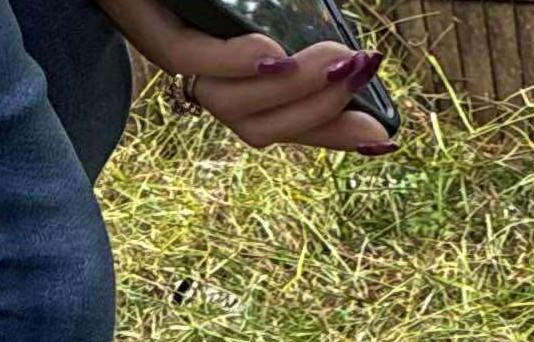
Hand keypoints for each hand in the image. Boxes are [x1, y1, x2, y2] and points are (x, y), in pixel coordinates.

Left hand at [98, 0, 393, 152]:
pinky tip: (272, 53)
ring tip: (331, 60)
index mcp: (232, 78)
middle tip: (359, 75)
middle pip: (258, 130)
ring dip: (291, 90)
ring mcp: (177, 57)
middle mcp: (203, 80)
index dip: (331, 136)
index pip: (284, 126)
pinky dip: (238, 64)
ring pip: (233, 107)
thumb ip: (297, 33)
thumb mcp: (269, 9)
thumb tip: (353, 55)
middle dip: (318, 112)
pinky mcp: (152, 31)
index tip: (381, 137)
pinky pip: (195, 62)